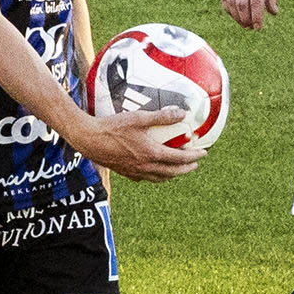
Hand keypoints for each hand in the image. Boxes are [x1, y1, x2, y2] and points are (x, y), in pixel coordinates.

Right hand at [71, 108, 201, 182]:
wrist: (89, 139)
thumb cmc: (113, 127)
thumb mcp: (139, 118)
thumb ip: (161, 116)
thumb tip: (181, 114)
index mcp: (151, 153)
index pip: (179, 158)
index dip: (193, 157)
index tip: (203, 153)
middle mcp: (145, 166)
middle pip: (172, 172)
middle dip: (186, 169)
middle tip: (195, 164)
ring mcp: (135, 172)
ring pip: (159, 178)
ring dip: (172, 174)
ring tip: (177, 170)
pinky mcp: (125, 173)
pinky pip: (146, 179)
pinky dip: (156, 176)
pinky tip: (154, 171)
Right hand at [218, 0, 279, 29]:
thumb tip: (273, 13)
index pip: (256, 2)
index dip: (256, 17)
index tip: (259, 27)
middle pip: (242, 4)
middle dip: (246, 20)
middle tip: (251, 27)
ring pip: (231, 1)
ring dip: (236, 16)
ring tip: (243, 23)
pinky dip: (227, 7)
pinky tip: (234, 13)